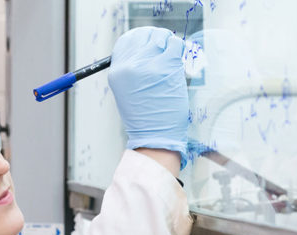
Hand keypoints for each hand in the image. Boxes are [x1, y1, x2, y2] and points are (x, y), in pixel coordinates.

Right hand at [108, 27, 188, 168]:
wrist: (155, 136)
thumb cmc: (146, 118)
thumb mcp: (129, 92)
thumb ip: (133, 70)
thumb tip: (149, 50)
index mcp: (117, 72)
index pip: (127, 41)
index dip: (142, 38)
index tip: (153, 42)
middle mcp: (129, 67)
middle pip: (144, 35)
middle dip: (157, 39)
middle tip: (165, 48)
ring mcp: (148, 66)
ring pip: (161, 37)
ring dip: (169, 43)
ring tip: (172, 57)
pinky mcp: (166, 67)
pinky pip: (174, 45)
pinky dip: (178, 48)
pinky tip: (179, 57)